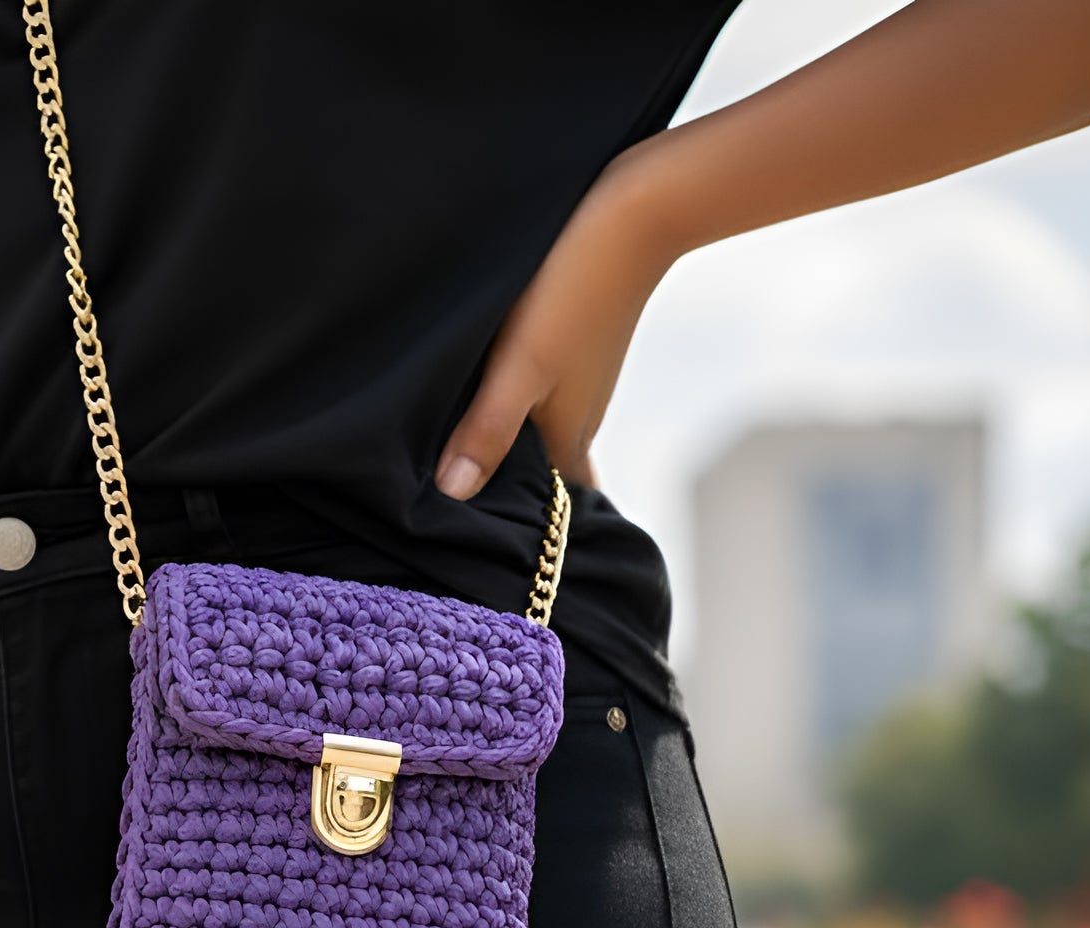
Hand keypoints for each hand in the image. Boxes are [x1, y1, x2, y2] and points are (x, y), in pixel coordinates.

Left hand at [435, 149, 675, 501]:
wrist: (635, 210)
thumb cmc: (573, 290)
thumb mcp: (520, 365)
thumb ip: (489, 429)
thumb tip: (454, 495)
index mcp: (570, 437)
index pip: (556, 511)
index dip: (531, 536)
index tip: (491, 556)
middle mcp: (580, 418)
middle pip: (548, 479)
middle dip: (519, 504)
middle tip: (465, 526)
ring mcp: (580, 383)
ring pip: (543, 438)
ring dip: (512, 458)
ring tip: (458, 473)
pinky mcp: (574, 348)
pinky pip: (543, 400)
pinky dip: (518, 417)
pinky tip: (483, 403)